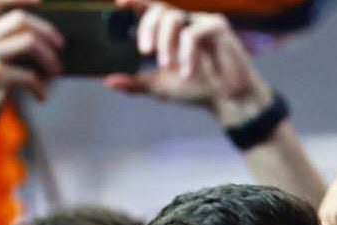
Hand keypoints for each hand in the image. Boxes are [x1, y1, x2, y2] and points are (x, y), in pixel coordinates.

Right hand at [0, 0, 61, 131]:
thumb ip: (7, 43)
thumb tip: (48, 37)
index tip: (43, 1)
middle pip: (21, 19)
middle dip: (48, 31)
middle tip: (61, 46)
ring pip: (29, 41)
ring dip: (50, 59)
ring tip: (56, 73)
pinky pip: (30, 75)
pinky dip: (41, 88)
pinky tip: (40, 97)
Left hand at [105, 0, 276, 125]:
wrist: (228, 101)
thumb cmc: (198, 90)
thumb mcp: (160, 86)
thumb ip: (135, 82)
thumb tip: (108, 81)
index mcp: (171, 32)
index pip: (150, 10)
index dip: (134, 2)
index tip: (118, 3)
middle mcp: (186, 22)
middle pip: (158, 9)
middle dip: (147, 29)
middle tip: (144, 52)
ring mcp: (202, 22)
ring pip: (173, 18)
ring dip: (166, 43)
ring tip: (168, 66)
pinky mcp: (217, 26)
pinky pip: (192, 33)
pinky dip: (186, 53)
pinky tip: (187, 71)